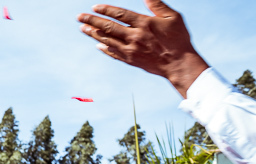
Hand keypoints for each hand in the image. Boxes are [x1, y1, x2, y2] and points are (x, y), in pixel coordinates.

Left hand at [77, 1, 209, 97]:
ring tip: (83, 28)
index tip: (94, 7)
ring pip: (107, 40)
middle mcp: (134, 36)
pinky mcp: (130, 60)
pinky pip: (113, 53)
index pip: (120, 14)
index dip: (106, 10)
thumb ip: (157, 5)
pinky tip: (97, 44)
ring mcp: (130, 49)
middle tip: (79, 17)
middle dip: (92, 21)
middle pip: (108, 27)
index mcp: (144, 23)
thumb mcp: (172, 17)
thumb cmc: (178, 38)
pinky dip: (104, 48)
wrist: (178, 63)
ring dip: (93, 34)